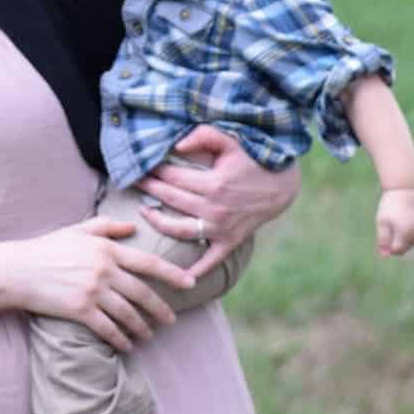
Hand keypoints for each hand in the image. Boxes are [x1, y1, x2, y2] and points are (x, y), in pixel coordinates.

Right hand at [7, 217, 195, 353]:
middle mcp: (103, 269)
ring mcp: (93, 291)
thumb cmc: (48, 248)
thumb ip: (105, 227)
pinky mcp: (81, 310)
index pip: (147, 262)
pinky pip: (109, 329)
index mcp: (105, 248)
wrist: (20, 269)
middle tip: (171, 319)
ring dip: (142, 327)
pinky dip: (121, 339)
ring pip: (129, 314)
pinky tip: (127, 345)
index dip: (172, 273)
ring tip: (148, 335)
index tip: (190, 282)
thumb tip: (132, 227)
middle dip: (161, 308)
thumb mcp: (76, 230)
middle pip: (142, 292)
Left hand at [134, 125, 299, 279]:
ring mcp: (222, 228)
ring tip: (143, 211)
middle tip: (132, 181)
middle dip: (149, 189)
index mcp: (213, 184)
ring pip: (181, 230)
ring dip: (159, 223)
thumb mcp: (229, 140)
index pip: (172, 178)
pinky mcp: (230, 241)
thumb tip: (177, 146)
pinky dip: (197, 270)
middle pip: (171, 200)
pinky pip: (211, 260)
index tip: (140, 166)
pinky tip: (180, 276)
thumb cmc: (252, 158)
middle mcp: (215, 209)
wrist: (281, 185)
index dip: (154, 171)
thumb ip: (203, 137)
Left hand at [376, 189, 413, 255]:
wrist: (403, 188)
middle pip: (407, 246)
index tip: (385, 234)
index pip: (397, 251)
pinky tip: (408, 221)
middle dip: (398, 240)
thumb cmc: (389, 205)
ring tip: (400, 223)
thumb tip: (384, 256)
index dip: (389, 246)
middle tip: (392, 224)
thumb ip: (383, 239)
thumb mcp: (382, 221)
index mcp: (404, 233)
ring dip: (408, 238)